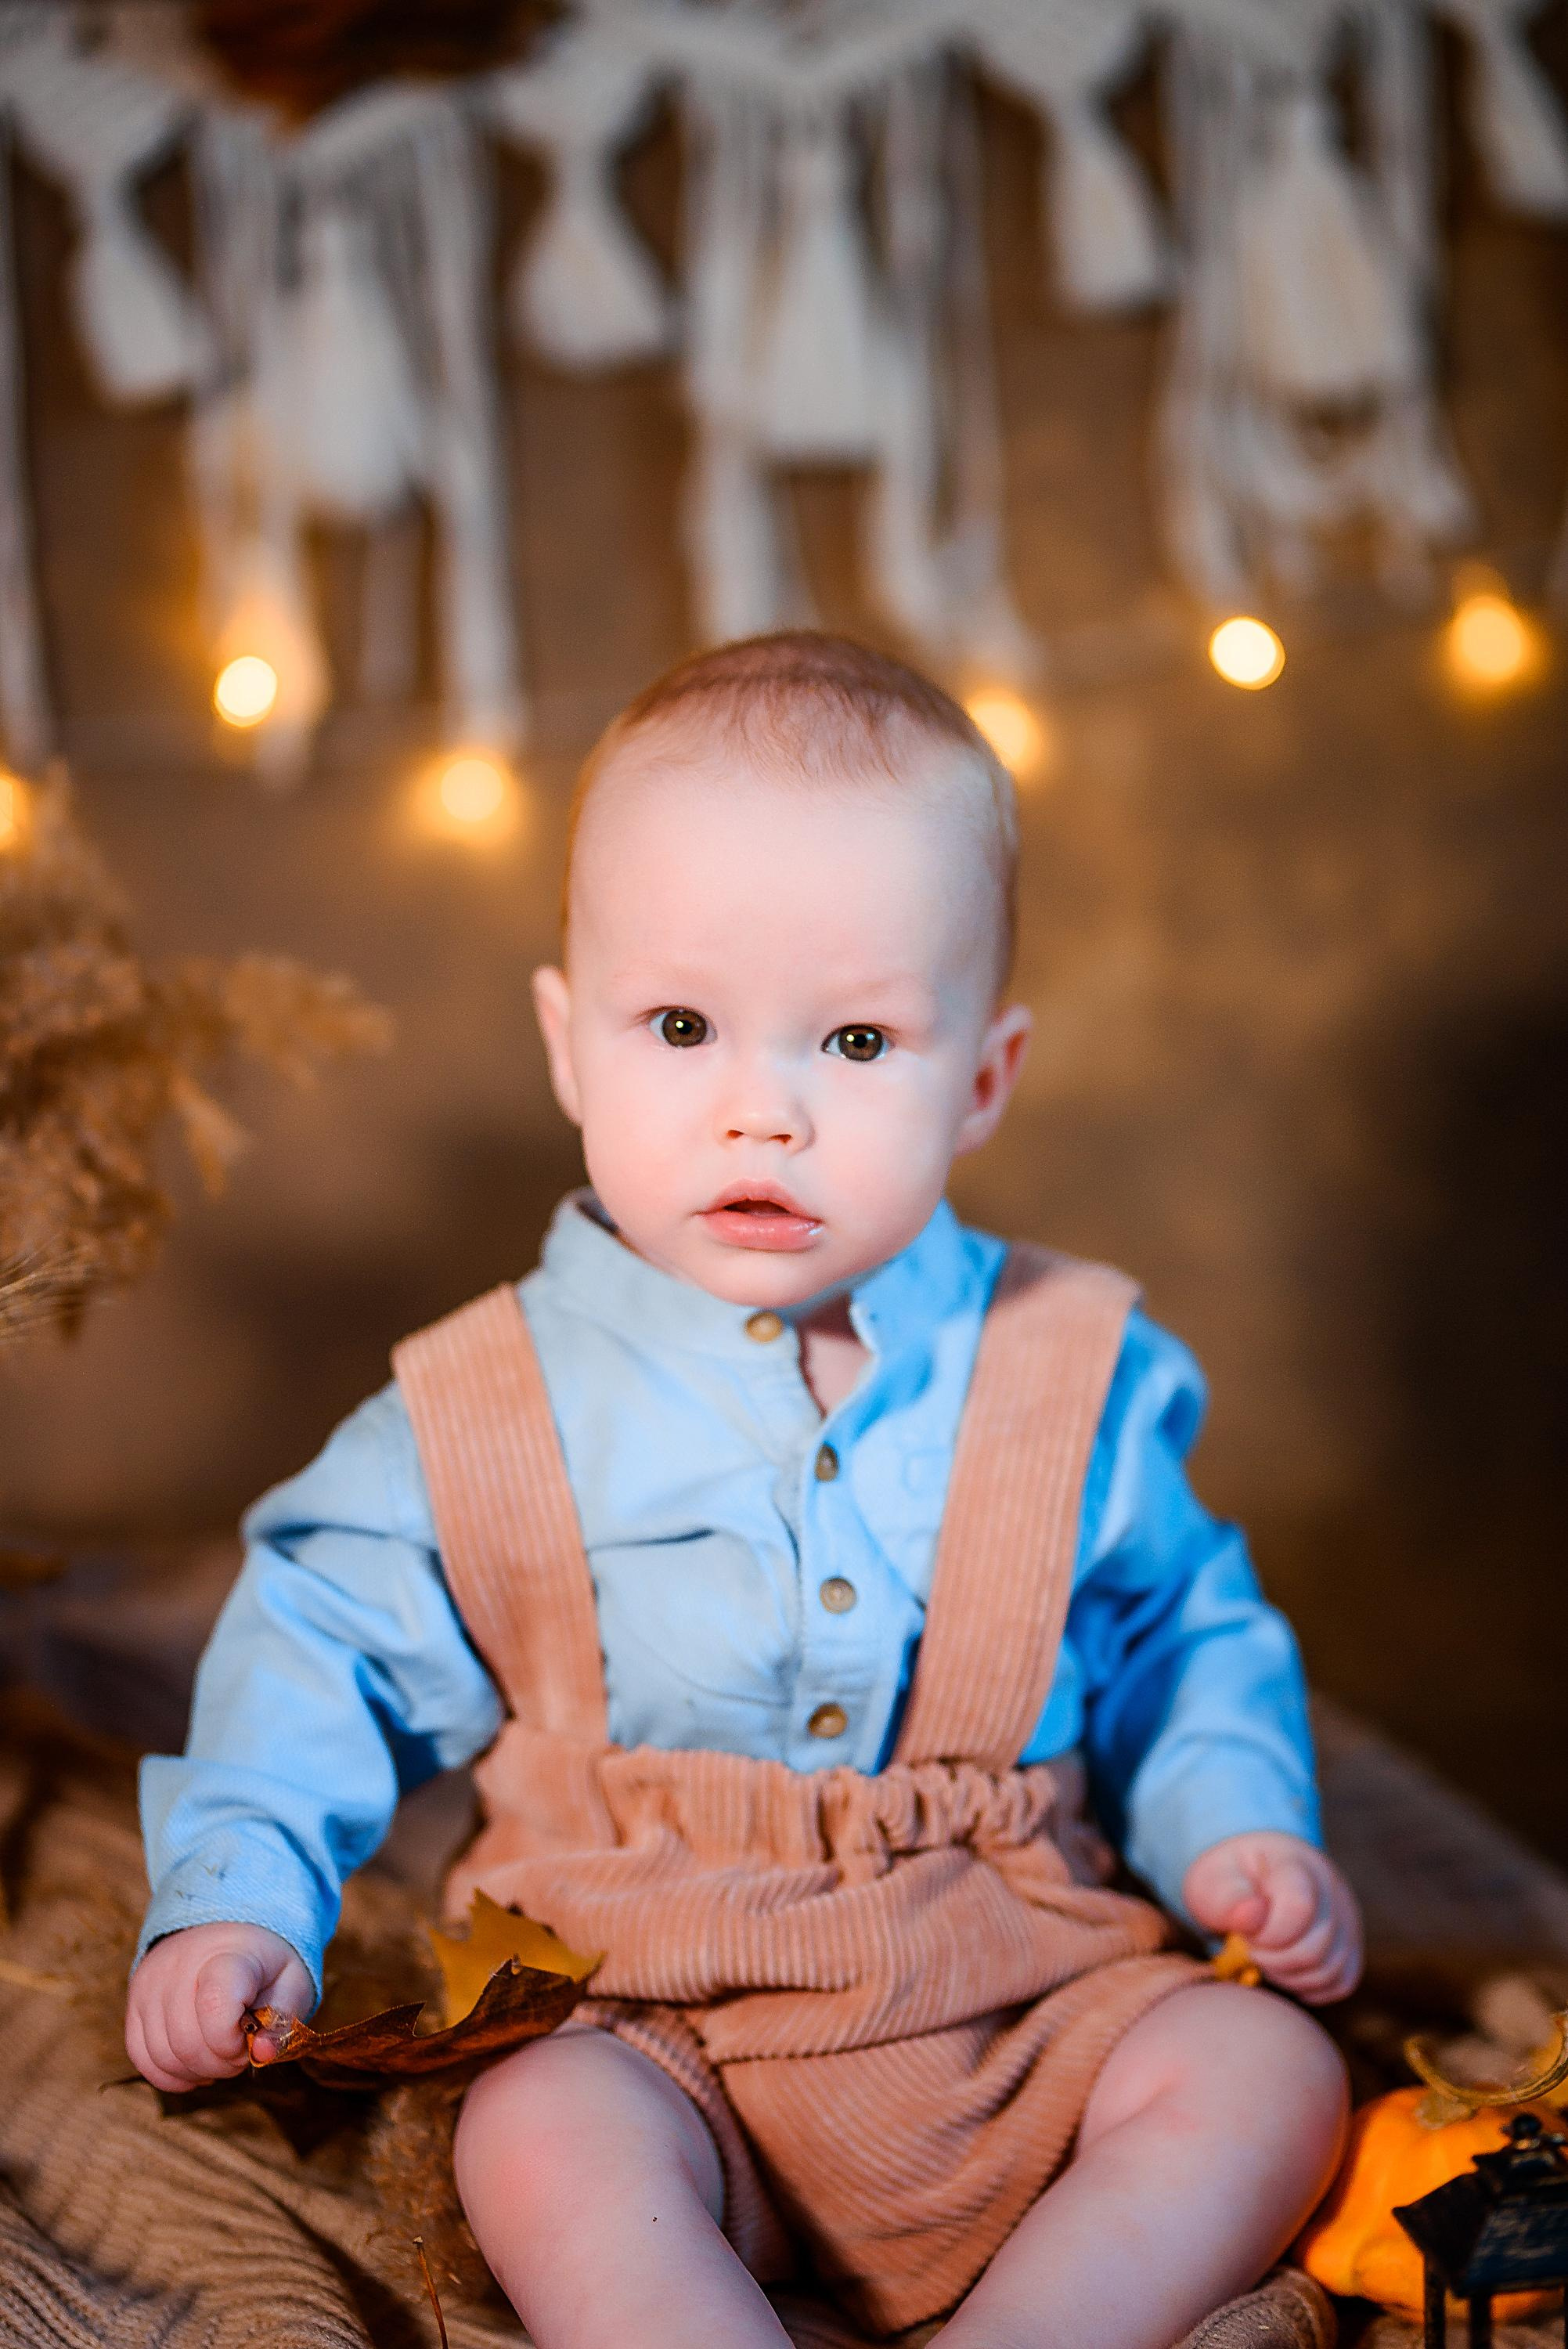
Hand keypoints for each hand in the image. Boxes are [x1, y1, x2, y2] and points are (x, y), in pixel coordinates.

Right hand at [125, 1920, 312, 2091]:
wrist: (228, 1927)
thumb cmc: (264, 1961)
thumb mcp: (292, 1981)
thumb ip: (282, 2020)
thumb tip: (261, 2055)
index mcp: (226, 1955)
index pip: (214, 2008)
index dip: (232, 2042)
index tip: (250, 2036)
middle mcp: (178, 1965)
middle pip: (186, 2042)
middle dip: (220, 2063)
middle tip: (239, 2050)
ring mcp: (150, 1983)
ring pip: (163, 2056)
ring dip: (196, 2071)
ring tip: (220, 2053)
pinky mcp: (134, 2001)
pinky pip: (141, 2056)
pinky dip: (169, 2073)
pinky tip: (195, 2065)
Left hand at [1183, 1831, 1361, 2004]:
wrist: (1252, 1875)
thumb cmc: (1230, 1880)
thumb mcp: (1214, 1879)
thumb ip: (1228, 1898)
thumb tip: (1252, 1917)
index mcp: (1295, 1863)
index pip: (1299, 1908)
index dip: (1268, 1935)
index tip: (1245, 1933)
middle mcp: (1331, 1888)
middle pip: (1314, 1949)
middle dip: (1273, 1961)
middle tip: (1250, 1948)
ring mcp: (1346, 1917)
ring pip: (1329, 1971)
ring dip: (1289, 1976)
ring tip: (1265, 1957)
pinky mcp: (1351, 1944)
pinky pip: (1341, 1983)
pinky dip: (1310, 1987)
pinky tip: (1284, 1970)